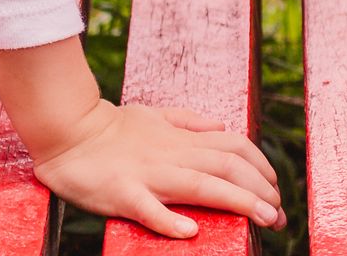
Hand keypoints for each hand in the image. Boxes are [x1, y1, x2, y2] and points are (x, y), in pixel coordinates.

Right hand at [28, 99, 284, 238]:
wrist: (67, 131)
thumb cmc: (110, 127)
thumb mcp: (154, 114)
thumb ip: (188, 121)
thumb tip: (222, 126)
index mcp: (180, 138)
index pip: (234, 146)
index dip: (261, 165)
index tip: (274, 187)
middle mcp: (171, 155)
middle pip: (228, 166)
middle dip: (261, 190)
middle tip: (279, 216)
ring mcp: (148, 175)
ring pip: (201, 186)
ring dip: (238, 202)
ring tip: (264, 220)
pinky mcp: (123, 193)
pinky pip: (149, 209)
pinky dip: (171, 221)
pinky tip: (191, 232)